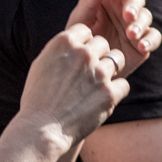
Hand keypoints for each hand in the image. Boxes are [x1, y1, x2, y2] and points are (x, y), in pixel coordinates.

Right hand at [20, 23, 130, 146]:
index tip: (79, 58)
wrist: (41, 130)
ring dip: (110, 71)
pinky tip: (103, 100)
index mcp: (64, 42)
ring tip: (97, 86)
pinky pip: (124, 85)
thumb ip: (61, 50)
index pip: (86, 31)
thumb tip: (75, 42)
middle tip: (88, 75)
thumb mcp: (41, 65)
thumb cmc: (37, 100)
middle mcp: (83, 53)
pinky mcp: (109, 93)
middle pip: (103, 43)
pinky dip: (116, 92)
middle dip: (98, 56)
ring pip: (118, 60)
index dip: (84, 44)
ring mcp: (99, 73)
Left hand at [63, 0, 161, 76]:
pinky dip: (150, 40)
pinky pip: (154, 37)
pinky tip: (142, 45)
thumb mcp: (79, 19)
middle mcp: (125, 7)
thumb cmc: (79, 38)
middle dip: (134, 5)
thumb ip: (89, 1)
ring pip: (146, 16)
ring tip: (130, 35)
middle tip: (128, 16)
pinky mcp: (143, 41)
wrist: (84, 66)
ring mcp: (136, 24)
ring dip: (140, 24)